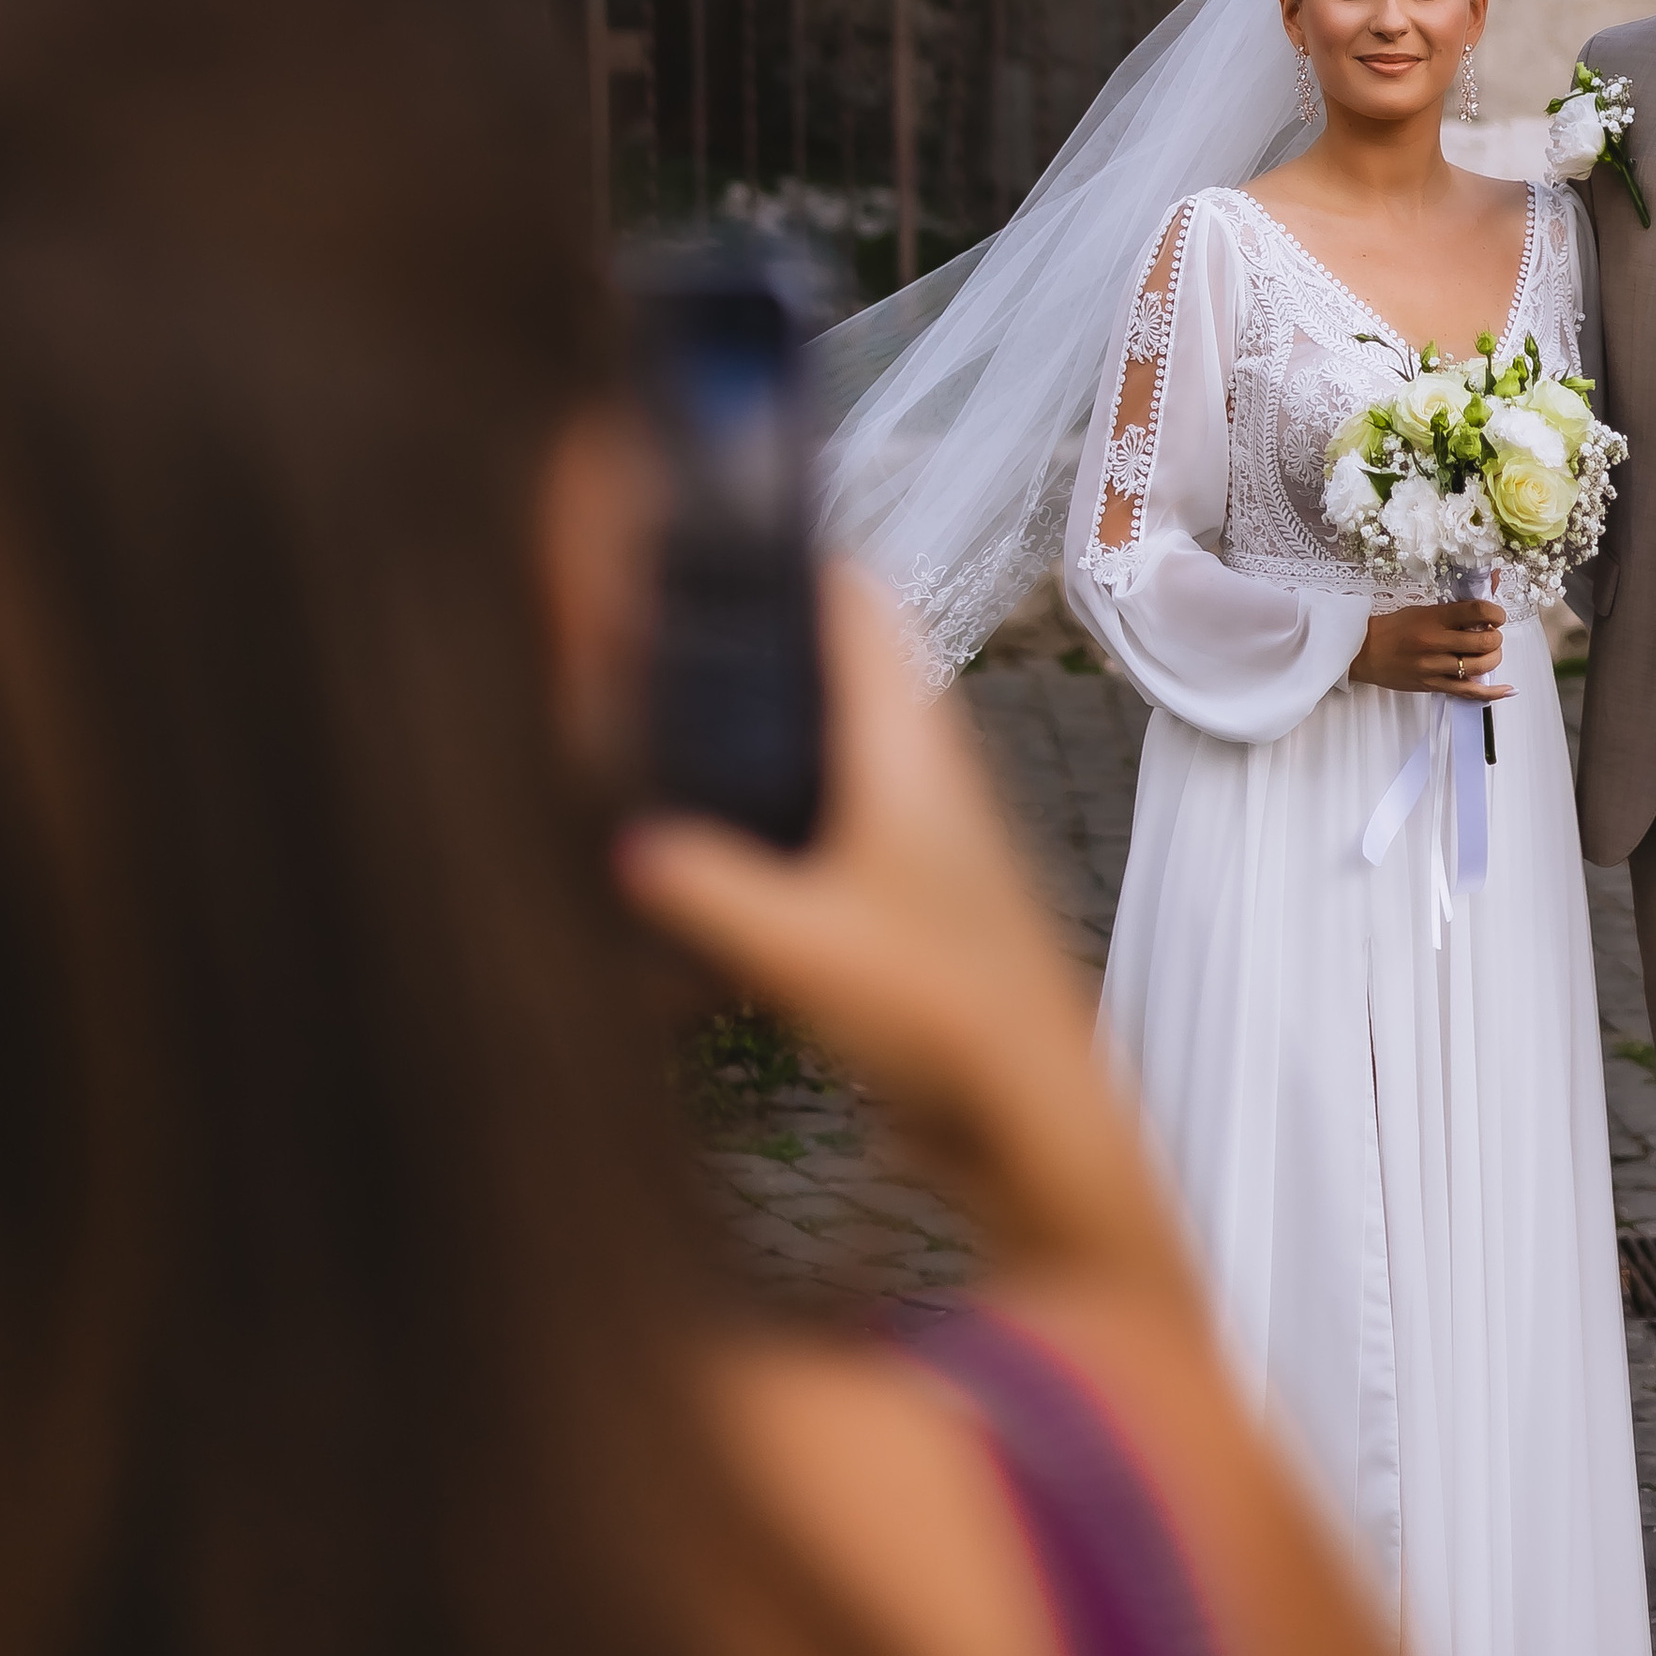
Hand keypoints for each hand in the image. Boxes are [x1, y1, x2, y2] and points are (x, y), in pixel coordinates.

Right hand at [616, 565, 1198, 1308]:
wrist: (1038, 1116)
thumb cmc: (945, 1016)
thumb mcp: (797, 946)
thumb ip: (698, 887)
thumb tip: (618, 842)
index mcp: (909, 745)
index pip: (859, 604)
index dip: (793, 557)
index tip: (709, 538)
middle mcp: (926, 770)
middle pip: (839, 669)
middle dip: (758, 651)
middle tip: (659, 648)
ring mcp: (928, 832)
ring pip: (839, 746)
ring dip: (770, 736)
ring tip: (669, 742)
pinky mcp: (917, 896)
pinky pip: (840, 822)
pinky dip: (783, 815)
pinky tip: (717, 859)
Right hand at [1356, 598, 1506, 698]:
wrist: (1365, 652)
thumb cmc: (1393, 629)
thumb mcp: (1423, 610)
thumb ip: (1455, 608)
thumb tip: (1487, 595)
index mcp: (1433, 618)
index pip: (1476, 610)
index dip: (1496, 612)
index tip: (1497, 615)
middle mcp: (1436, 642)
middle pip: (1484, 641)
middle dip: (1496, 637)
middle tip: (1491, 634)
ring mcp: (1435, 667)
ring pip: (1480, 666)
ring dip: (1493, 658)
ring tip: (1489, 652)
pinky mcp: (1434, 685)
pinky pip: (1469, 692)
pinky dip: (1492, 692)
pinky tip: (1507, 689)